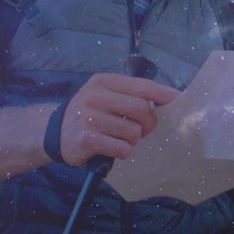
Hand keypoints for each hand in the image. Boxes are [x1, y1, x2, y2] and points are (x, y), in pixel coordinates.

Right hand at [59, 73, 179, 165]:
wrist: (55, 132)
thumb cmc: (90, 113)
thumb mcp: (105, 95)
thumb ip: (130, 95)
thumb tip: (167, 99)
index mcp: (103, 82)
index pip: (140, 86)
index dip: (162, 93)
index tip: (179, 99)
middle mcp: (95, 96)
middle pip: (141, 109)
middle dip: (149, 123)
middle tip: (143, 130)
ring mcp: (89, 118)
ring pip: (132, 132)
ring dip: (133, 140)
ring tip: (121, 138)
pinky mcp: (86, 140)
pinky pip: (122, 148)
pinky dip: (123, 151)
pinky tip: (112, 148)